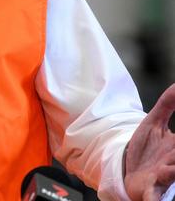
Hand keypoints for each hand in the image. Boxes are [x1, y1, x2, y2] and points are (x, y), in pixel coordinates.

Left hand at [124, 83, 174, 200]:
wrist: (126, 169)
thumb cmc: (146, 150)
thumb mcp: (154, 123)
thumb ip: (167, 104)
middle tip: (173, 154)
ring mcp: (163, 179)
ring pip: (172, 176)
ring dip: (173, 172)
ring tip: (167, 167)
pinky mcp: (149, 190)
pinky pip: (153, 198)